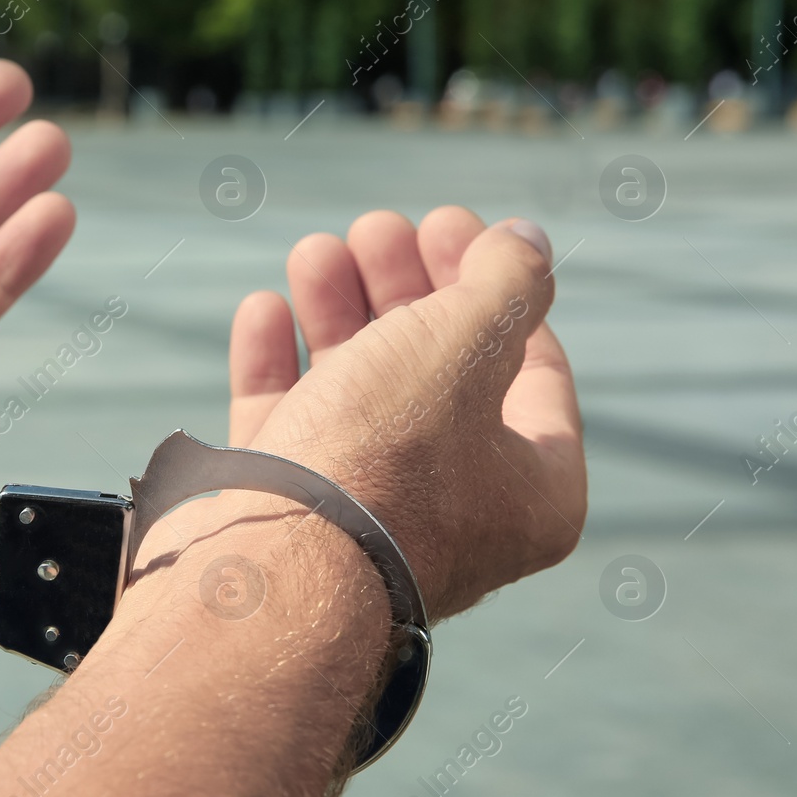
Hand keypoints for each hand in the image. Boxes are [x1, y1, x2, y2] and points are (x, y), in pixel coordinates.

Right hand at [147, 207, 584, 620]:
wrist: (267, 570)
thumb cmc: (384, 462)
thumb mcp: (464, 345)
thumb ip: (503, 281)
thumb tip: (526, 241)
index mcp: (530, 490)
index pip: (531, 366)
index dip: (492, 285)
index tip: (447, 226)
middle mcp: (454, 510)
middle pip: (437, 371)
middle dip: (405, 287)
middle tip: (376, 229)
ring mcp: (364, 515)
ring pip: (356, 392)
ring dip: (337, 310)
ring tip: (316, 250)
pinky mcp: (286, 513)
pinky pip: (288, 424)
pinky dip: (276, 362)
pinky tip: (265, 309)